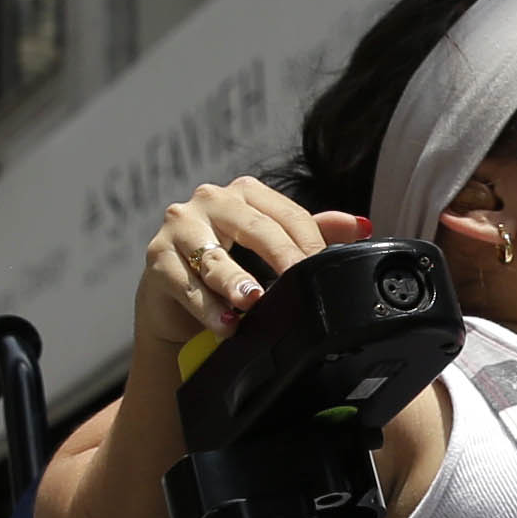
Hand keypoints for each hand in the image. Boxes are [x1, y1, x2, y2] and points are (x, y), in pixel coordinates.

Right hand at [134, 177, 362, 368]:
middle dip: (280, 256)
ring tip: (251, 300)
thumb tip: (360, 225)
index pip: (285, 212)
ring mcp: (178, 228)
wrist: (175, 304)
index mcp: (244, 193)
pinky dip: (207, 309)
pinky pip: (185, 286)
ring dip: (235, 282)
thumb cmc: (228, 270)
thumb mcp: (272, 249)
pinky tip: (224, 324)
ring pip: (213, 256)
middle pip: (253, 227)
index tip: (324, 267)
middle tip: (300, 278)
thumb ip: (312, 232)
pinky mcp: (156, 261)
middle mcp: (209, 201)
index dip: (309, 241)